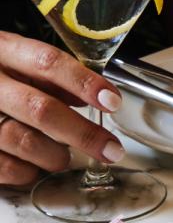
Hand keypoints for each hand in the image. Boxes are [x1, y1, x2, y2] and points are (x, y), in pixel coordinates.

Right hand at [0, 32, 124, 186]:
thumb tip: (97, 96)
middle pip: (40, 109)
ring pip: (24, 141)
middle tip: (111, 150)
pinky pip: (7, 167)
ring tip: (62, 156)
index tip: (112, 101)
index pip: (46, 62)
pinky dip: (30, 171)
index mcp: (1, 51)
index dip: (83, 83)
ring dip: (56, 155)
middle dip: (83, 133)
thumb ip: (54, 78)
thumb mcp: (18, 62)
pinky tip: (34, 165)